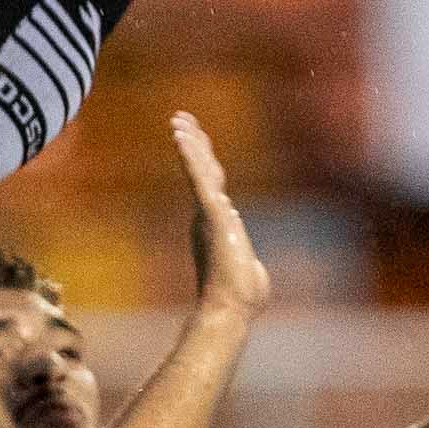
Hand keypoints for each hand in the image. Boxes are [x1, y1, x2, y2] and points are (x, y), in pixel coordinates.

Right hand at [176, 115, 269, 322]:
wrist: (231, 309)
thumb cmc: (242, 298)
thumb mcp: (247, 270)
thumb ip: (245, 262)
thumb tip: (250, 267)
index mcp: (216, 224)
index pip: (211, 184)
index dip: (203, 160)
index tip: (195, 139)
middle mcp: (209, 216)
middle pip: (203, 170)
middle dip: (194, 143)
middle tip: (180, 118)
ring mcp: (209, 214)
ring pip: (199, 170)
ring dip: (190, 144)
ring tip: (178, 122)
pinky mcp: (213, 214)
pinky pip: (199, 179)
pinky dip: (191, 157)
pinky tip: (182, 137)